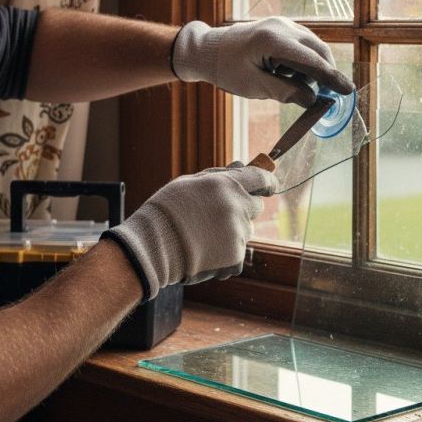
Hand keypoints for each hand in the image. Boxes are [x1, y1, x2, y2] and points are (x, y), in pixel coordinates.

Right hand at [102, 163, 276, 299]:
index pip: (261, 178)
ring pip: (247, 230)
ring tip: (205, 236)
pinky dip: (228, 253)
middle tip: (219, 216)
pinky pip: (239, 252)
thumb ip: (218, 175)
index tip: (269, 186)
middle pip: (256, 206)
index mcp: (226, 184)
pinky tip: (206, 252)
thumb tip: (241, 165)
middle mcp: (236, 206)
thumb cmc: (166, 212)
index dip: (267, 182)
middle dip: (244, 209)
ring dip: (234, 231)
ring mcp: (237, 232)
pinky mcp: (236, 255)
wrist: (152, 248)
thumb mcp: (188, 183)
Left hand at [171, 17, 353, 106]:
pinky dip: (304, 60)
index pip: (312, 61)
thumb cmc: (227, 69)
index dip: (332, 78)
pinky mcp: (282, 26)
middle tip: (325, 95)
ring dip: (312, 67)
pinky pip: (303, 44)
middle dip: (325, 73)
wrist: (208, 49)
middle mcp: (282, 26)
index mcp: (273, 40)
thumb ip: (285, 92)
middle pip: (319, 50)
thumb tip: (313, 100)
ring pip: (313, 46)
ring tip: (288, 81)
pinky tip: (287, 72)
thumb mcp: (254, 86)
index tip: (348, 91)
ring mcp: (283, 23)